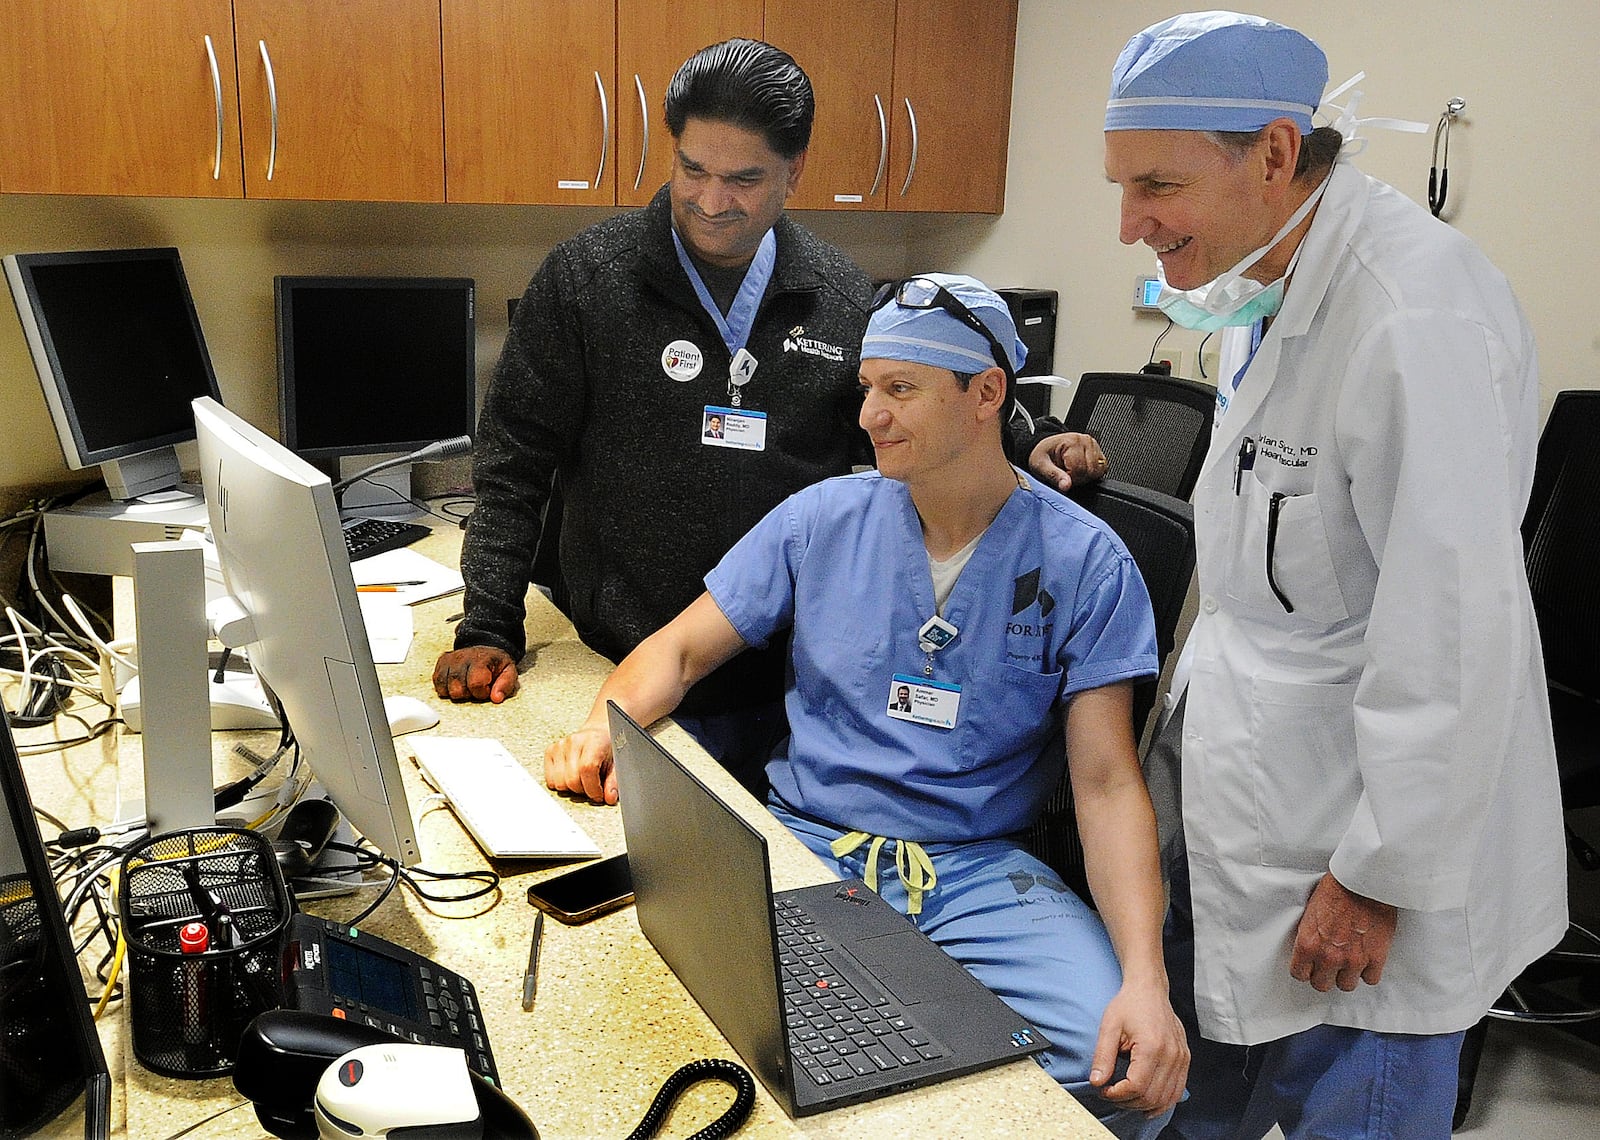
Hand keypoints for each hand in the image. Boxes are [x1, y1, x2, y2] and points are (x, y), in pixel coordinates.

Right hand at [433, 646, 518, 702]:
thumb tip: (496, 698)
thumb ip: (505, 685)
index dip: (481, 692)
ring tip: (467, 685)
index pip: (475, 683)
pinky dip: (446, 689)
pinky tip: (457, 684)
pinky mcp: (441, 663)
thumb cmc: (496, 664)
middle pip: (457, 690)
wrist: (485, 648)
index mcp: (480, 659)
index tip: (487, 689)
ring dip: (457, 692)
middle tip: (476, 687)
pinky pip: (437, 684)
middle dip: (468, 694)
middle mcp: (462, 657)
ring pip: (445, 688)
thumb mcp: (509, 672)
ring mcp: (449, 660)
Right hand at [545, 725, 617, 804]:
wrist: (598, 733)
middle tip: (592, 787)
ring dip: (571, 788)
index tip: (599, 795)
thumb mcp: (617, 764)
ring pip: (559, 783)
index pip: (587, 769)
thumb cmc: (608, 748)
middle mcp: (574, 741)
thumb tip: (609, 797)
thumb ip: (614, 781)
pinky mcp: (550, 751)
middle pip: (572, 780)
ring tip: (582, 780)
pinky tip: (571, 777)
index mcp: (594, 741)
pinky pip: (550, 780)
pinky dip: (560, 784)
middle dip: (583, 791)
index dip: (593, 788)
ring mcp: (560, 746)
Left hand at [1027, 432, 1108, 492]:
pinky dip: (1092, 473)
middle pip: (1091, 471)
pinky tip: (1080, 469)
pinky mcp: (1098, 451)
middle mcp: (1086, 441)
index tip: (1062, 477)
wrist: (1046, 447)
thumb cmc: (1043, 454)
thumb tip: (1066, 486)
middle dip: (1078, 478)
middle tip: (1066, 474)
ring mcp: (1094, 445)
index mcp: (1072, 442)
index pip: (1080, 470)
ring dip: (1086, 476)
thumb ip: (1054, 476)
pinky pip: (1102, 468)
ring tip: (1073, 471)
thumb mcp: (1041, 465)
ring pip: (1099, 471)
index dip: (1071, 480)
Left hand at [1088, 979, 1188, 1116]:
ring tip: (1125, 1098)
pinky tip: (1147, 1103)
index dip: (1117, 1095)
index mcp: (1152, 1046)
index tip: (1103, 1090)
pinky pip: (1177, 1091)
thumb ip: (1102, 1056)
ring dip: (1143, 1106)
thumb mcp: (1109, 1027)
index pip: (1136, 1087)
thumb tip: (1096, 1082)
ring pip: (1165, 1099)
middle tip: (1111, 1094)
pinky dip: (1162, 1102)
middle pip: (1151, 1097)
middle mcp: (1172, 1055)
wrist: (1149, 989)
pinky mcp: (1185, 1060)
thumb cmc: (1129, 1004)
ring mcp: (1181, 1059)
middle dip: (1128, 1102)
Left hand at [1290, 872, 1397, 992]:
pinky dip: (1369, 971)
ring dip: (1347, 975)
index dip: (1305, 970)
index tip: (1309, 967)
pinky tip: (1366, 959)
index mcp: (1308, 944)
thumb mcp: (1310, 913)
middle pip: (1321, 985)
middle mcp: (1328, 956)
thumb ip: (1310, 937)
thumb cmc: (1336, 889)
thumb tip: (1311, 950)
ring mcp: (1353, 959)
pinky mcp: (1375, 957)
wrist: (1362, 882)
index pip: (1299, 974)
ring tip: (1348, 962)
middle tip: (1328, 966)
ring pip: (1346, 985)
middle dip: (1324, 975)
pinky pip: (1370, 978)